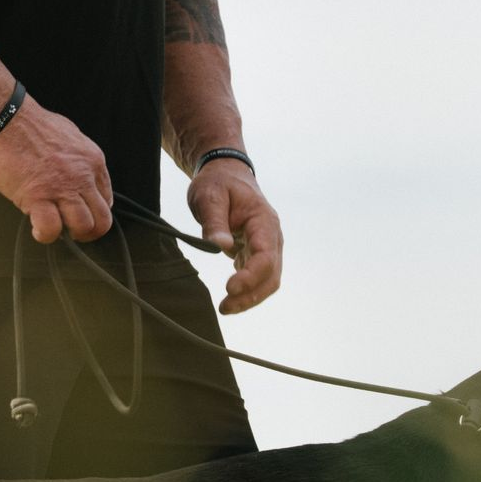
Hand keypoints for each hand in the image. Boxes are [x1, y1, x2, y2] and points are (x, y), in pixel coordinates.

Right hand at [0, 93, 112, 243]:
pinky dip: (45, 235)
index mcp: (92, 161)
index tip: (79, 214)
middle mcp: (82, 176)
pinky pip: (51, 229)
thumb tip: (80, 176)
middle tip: (72, 230)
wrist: (6, 118)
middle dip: (89, 231)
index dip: (93, 212)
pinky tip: (37, 228)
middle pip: (103, 219)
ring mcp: (61, 187)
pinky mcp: (37, 196)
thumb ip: (78, 158)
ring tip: (55, 227)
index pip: (107, 199)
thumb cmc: (30, 125)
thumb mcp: (69, 135)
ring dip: (70, 234)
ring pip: (84, 226)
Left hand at [187, 162, 282, 312]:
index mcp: (263, 221)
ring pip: (268, 279)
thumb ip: (214, 222)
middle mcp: (271, 236)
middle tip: (225, 307)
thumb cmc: (217, 183)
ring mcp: (267, 245)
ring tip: (226, 308)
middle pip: (271, 274)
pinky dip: (247, 291)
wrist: (226, 173)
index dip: (250, 276)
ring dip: (250, 297)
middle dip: (251, 295)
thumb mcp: (209, 196)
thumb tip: (220, 247)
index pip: (265, 255)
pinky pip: (258, 276)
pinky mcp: (256, 252)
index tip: (229, 288)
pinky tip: (230, 298)